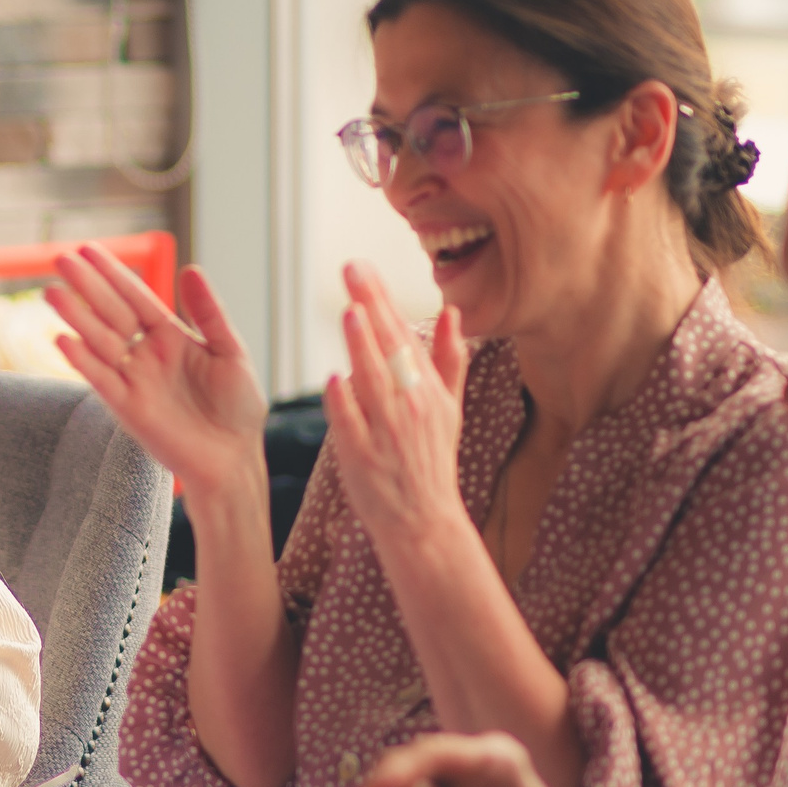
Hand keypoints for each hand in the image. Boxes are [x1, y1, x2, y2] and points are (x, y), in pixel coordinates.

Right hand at [47, 252, 266, 506]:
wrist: (234, 457)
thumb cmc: (237, 407)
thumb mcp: (229, 350)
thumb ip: (209, 313)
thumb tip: (191, 268)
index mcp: (170, 336)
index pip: (136, 297)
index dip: (113, 274)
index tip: (88, 249)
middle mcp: (146, 354)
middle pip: (111, 313)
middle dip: (87, 287)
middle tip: (60, 259)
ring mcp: (134, 380)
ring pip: (99, 342)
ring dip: (76, 318)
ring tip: (52, 293)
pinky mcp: (127, 407)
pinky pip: (100, 380)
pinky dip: (82, 361)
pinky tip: (63, 339)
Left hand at [322, 262, 469, 561]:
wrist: (423, 520)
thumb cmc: (431, 460)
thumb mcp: (449, 409)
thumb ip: (449, 360)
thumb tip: (452, 313)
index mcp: (428, 389)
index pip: (401, 333)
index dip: (380, 298)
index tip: (360, 266)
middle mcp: (410, 404)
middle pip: (389, 348)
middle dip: (371, 306)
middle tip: (351, 269)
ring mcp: (387, 430)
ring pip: (373, 382)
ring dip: (363, 348)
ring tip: (351, 313)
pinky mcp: (363, 457)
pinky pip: (352, 425)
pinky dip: (345, 404)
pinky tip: (335, 380)